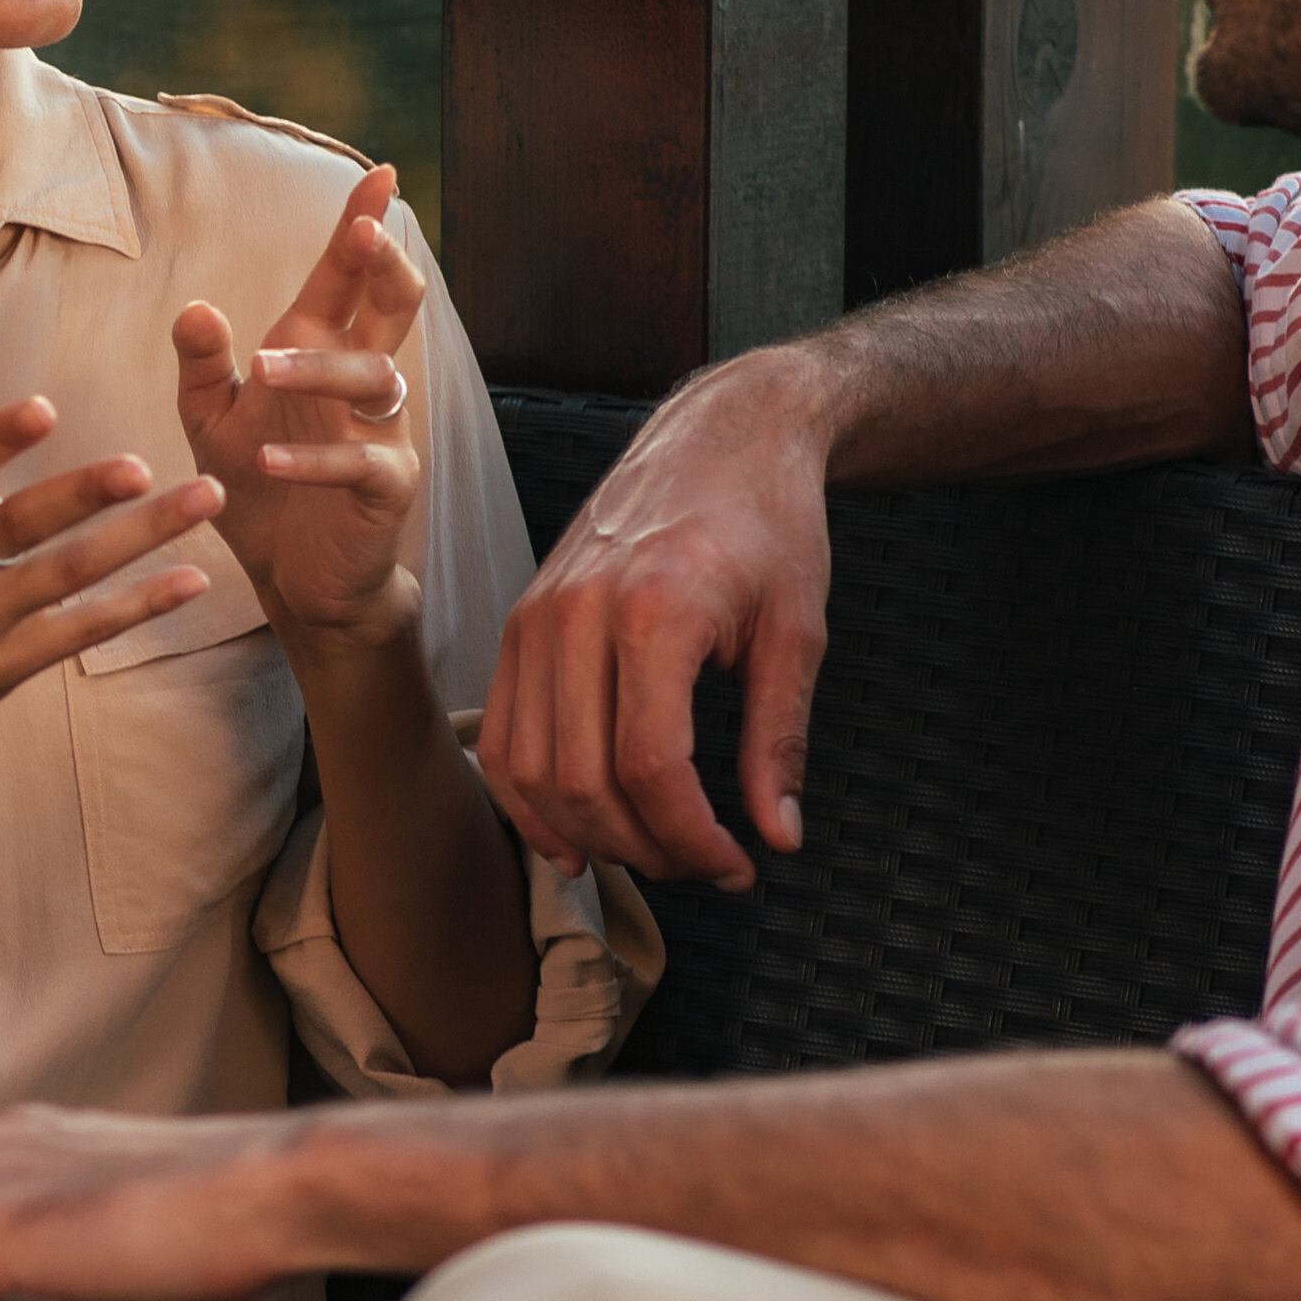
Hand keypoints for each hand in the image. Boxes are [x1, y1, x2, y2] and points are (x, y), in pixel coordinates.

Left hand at [177, 158, 434, 658]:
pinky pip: (361, 462)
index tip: (378, 174)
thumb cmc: (260, 488)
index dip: (361, 226)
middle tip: (366, 232)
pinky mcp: (383, 488)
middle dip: (383, 266)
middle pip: (390, 308)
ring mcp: (378, 433)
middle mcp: (356, 382)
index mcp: (316, 350)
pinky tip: (272, 457)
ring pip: (374, 378)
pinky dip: (316, 458)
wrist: (294, 579)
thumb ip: (201, 367)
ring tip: (264, 368)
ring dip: (321, 368)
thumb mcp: (212, 423)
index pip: (344, 279)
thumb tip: (195, 309)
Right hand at [483, 348, 838, 888]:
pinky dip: (525, 800)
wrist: (722, 434)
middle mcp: (575, 613)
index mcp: (653, 609)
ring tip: (647, 852)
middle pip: (582, 780)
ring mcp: (535, 616)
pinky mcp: (519, 621)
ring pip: (528, 770)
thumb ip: (779, 740)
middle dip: (645, 847)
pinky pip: (500, 735)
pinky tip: (570, 838)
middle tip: (703, 864)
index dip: (692, 838)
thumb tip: (777, 836)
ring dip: (585, 835)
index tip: (737, 866)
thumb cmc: (769, 521)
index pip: (650, 765)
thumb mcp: (799, 632)